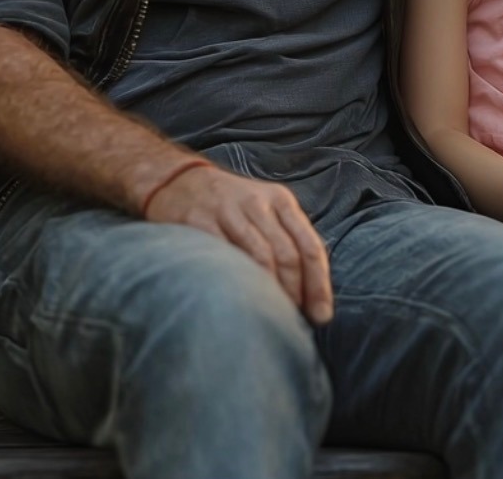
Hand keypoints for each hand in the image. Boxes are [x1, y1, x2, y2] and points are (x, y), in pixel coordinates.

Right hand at [145, 163, 333, 324]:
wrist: (180, 180)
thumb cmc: (231, 204)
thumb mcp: (265, 208)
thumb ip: (287, 239)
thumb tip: (311, 290)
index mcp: (280, 200)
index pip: (309, 245)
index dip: (319, 284)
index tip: (322, 315)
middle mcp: (258, 203)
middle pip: (288, 255)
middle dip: (296, 294)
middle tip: (294, 321)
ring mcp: (228, 211)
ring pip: (261, 258)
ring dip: (271, 293)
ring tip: (271, 317)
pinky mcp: (200, 222)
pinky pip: (225, 257)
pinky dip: (238, 283)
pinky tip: (241, 302)